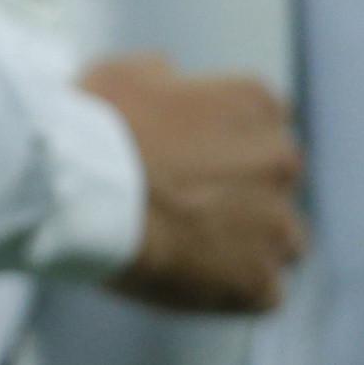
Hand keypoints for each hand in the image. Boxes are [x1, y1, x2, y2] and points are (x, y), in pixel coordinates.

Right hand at [82, 53, 306, 313]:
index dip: (227, 143)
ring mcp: (275, 224)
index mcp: (256, 104)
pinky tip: (193, 279)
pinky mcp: (259, 281)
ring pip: (282, 239)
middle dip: (243, 192)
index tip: (195, 158)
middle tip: (187, 204)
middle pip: (276, 181)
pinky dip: (235, 289)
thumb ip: (166, 77)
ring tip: (193, 249)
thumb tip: (171, 79)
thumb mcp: (126, 73)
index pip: (266, 123)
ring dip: (249, 243)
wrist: (81, 190)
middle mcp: (281, 159)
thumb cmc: (98, 125)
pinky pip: (263, 291)